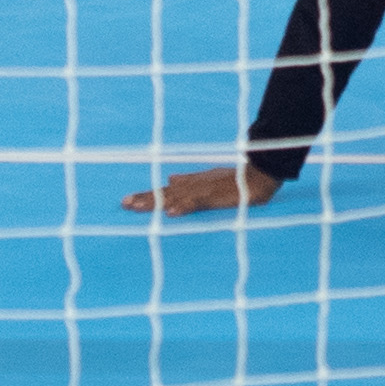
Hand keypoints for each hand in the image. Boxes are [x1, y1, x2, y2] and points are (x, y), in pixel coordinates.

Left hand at [124, 164, 281, 216]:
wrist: (260, 173)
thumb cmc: (237, 178)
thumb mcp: (209, 179)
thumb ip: (189, 180)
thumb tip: (170, 178)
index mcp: (192, 183)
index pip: (165, 190)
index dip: (147, 195)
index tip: (128, 201)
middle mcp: (194, 185)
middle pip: (165, 193)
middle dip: (144, 199)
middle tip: (124, 204)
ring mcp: (203, 190)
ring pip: (175, 197)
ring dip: (157, 202)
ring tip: (138, 207)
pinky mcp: (215, 196)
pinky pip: (197, 203)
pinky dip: (184, 207)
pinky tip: (171, 212)